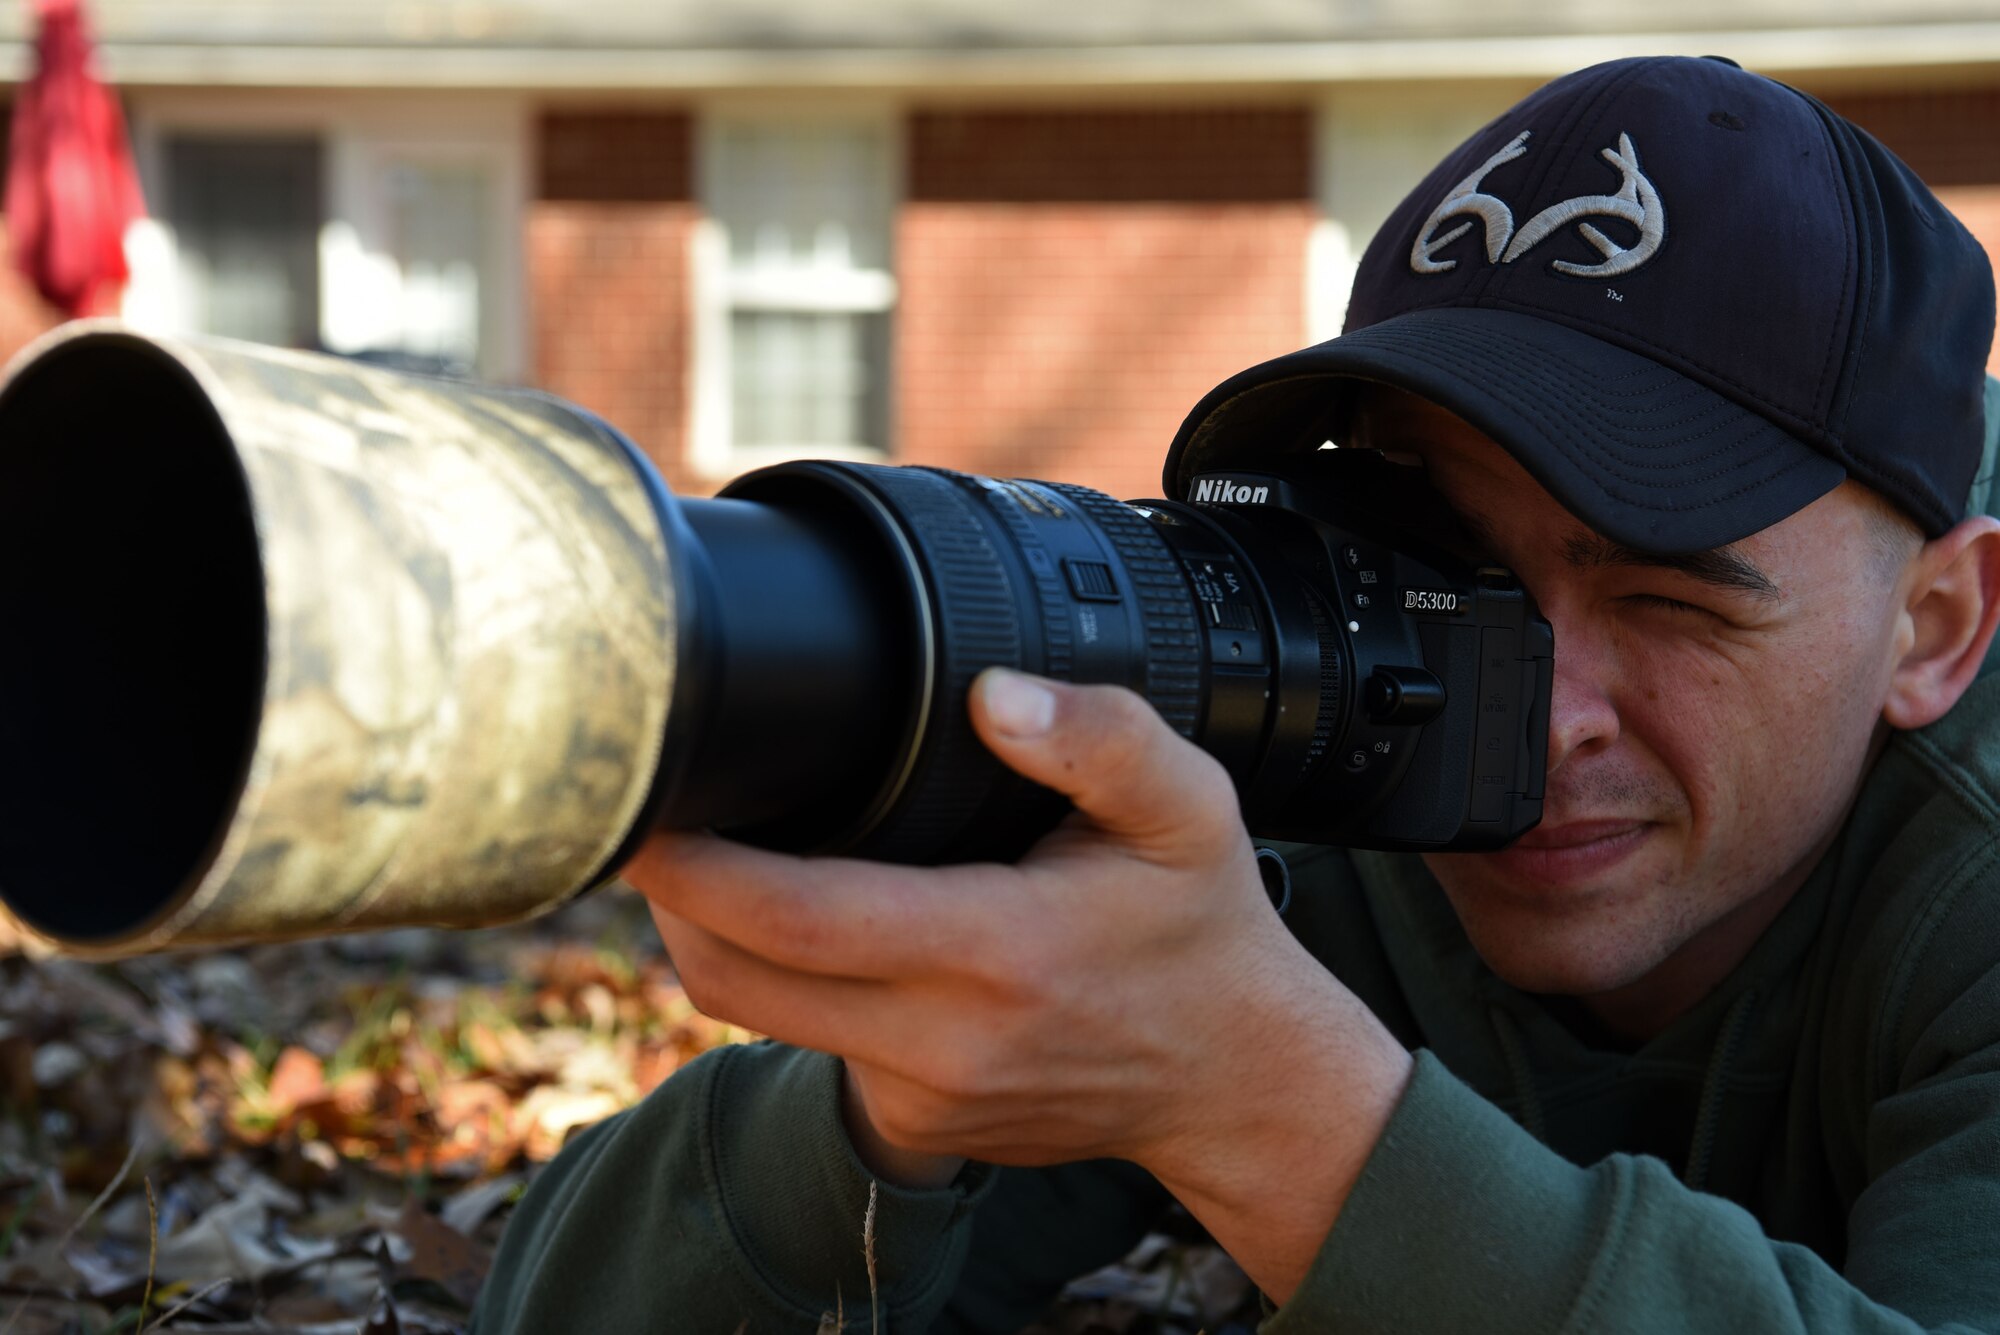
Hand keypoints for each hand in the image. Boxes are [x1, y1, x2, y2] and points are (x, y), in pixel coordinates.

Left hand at [626, 668, 1410, 1300]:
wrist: (1239, 1082)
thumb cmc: (1203, 935)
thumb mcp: (1189, 811)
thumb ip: (1100, 737)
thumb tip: (994, 692)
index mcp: (997, 952)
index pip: (794, 918)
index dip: (696, 866)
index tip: (649, 804)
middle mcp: (941, 1041)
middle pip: (733, 981)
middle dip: (670, 901)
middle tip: (654, 815)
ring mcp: (921, 1094)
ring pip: (757, 1019)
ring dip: (716, 939)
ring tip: (715, 853)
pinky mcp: (915, 1120)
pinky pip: (809, 1045)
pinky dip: (782, 982)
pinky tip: (806, 921)